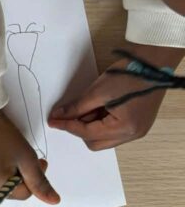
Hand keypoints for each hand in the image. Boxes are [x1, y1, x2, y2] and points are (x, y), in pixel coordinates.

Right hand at [0, 110, 60, 202]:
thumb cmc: (2, 136)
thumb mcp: (26, 158)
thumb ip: (40, 182)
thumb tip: (54, 201)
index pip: (25, 194)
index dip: (35, 178)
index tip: (37, 160)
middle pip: (12, 191)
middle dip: (22, 176)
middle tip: (25, 156)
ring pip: (2, 185)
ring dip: (11, 174)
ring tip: (12, 155)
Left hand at [48, 43, 183, 149]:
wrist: (153, 64)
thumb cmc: (129, 75)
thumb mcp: (97, 91)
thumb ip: (77, 107)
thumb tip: (59, 116)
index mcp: (124, 128)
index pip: (87, 133)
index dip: (67, 126)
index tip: (53, 121)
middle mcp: (132, 134)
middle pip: (95, 143)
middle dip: (79, 130)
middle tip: (70, 114)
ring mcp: (136, 131)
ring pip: (103, 139)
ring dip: (90, 127)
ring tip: (88, 107)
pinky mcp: (137, 124)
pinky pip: (113, 132)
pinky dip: (101, 123)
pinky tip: (98, 109)